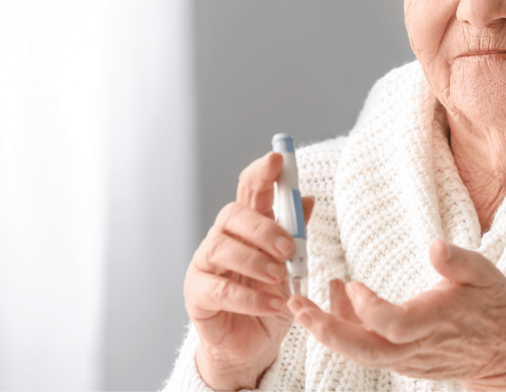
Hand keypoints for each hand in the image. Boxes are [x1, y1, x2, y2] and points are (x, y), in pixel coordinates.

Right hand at [184, 152, 313, 390]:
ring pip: (222, 248)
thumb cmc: (270, 300)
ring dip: (255, 261)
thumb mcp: (292, 268)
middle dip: (262, 227)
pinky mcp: (198, 295)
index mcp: (246, 227)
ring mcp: (205, 266)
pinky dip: (250, 298)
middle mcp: (222, 239)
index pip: (249, 189)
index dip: (262, 172)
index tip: (279, 159)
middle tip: (288, 247)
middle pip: (233, 215)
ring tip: (280, 278)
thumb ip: (296, 234)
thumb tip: (308, 199)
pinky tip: (274, 305)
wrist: (252, 345)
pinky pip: (220, 290)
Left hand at [288, 240, 505, 390]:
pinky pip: (367, 348)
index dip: (367, 308)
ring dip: (327, 329)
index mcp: (435, 321)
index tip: (350, 283)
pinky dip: (346, 328)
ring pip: (360, 352)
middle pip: (364, 350)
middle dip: (326, 330)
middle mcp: (416, 347)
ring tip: (301, 304)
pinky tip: (334, 300)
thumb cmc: (493, 307)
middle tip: (296, 307)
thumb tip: (434, 246)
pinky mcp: (401, 360)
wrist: (503, 351)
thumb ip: (459, 262)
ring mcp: (406, 358)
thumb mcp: (485, 275)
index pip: (392, 324)